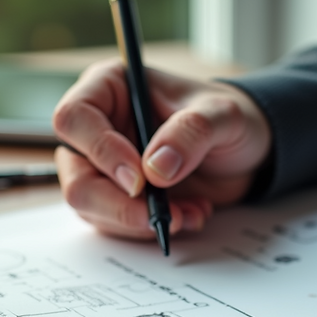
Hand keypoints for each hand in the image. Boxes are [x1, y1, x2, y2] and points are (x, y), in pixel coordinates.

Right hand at [52, 59, 271, 239]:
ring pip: (91, 207)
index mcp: (109, 88)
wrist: (241, 150)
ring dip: (138, 221)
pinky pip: (115, 224)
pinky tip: (188, 215)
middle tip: (156, 217)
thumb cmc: (225, 118)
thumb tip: (155, 168)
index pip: (75, 118)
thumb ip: (192, 132)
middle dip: (116, 204)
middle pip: (75, 175)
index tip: (139, 179)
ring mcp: (102, 166)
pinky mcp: (115, 197)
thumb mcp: (223, 115)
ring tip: (187, 213)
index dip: (100, 151)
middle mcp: (96, 127)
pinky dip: (151, 228)